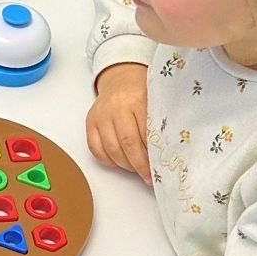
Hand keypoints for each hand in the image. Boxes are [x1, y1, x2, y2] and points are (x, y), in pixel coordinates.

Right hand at [85, 62, 150, 184]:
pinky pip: (96, 149)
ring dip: (125, 165)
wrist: (121, 78)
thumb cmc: (142, 92)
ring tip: (136, 170)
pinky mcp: (90, 123)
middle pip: (127, 144)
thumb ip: (160, 123)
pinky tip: (120, 162)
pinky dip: (108, 160)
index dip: (152, 156)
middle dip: (139, 165)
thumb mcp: (156, 101)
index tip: (159, 170)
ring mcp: (101, 115)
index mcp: (138, 99)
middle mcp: (117, 107)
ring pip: (111, 149)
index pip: (145, 134)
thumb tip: (166, 152)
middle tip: (148, 177)